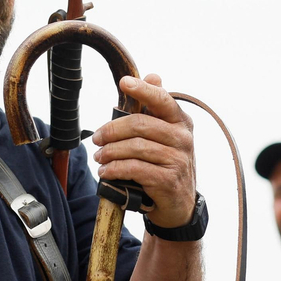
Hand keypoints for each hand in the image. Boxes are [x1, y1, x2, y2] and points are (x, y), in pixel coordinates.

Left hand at [90, 75, 196, 229]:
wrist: (179, 204)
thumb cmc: (166, 165)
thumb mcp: (164, 136)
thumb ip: (156, 109)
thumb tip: (153, 76)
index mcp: (181, 122)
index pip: (162, 100)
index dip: (143, 90)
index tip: (124, 83)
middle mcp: (183, 138)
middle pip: (140, 124)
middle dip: (112, 130)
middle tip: (97, 138)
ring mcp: (178, 160)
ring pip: (135, 147)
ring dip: (110, 152)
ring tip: (100, 157)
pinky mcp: (168, 180)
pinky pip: (134, 168)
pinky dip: (115, 169)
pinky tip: (106, 172)